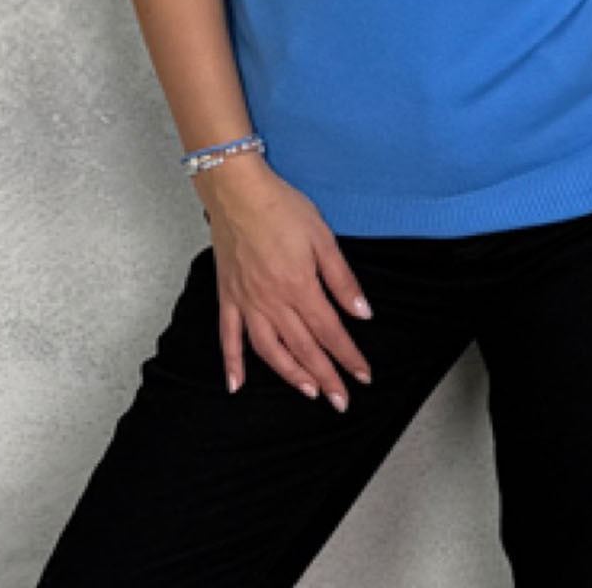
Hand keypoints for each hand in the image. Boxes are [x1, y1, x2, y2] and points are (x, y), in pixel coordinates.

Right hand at [197, 157, 374, 412]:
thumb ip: (342, 279)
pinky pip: (228, 337)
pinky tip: (236, 385)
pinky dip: (232, 363)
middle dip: (326, 377)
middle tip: (341, 400)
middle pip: (303, 347)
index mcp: (299, 286)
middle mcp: (272, 301)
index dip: (348, 356)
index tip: (363, 375)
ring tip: (308, 392)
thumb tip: (362, 312)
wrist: (237, 190)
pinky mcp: (227, 296)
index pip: (330, 331)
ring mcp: (247, 302)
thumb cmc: (280, 207)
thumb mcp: (322, 237)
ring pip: (270, 350)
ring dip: (290, 375)